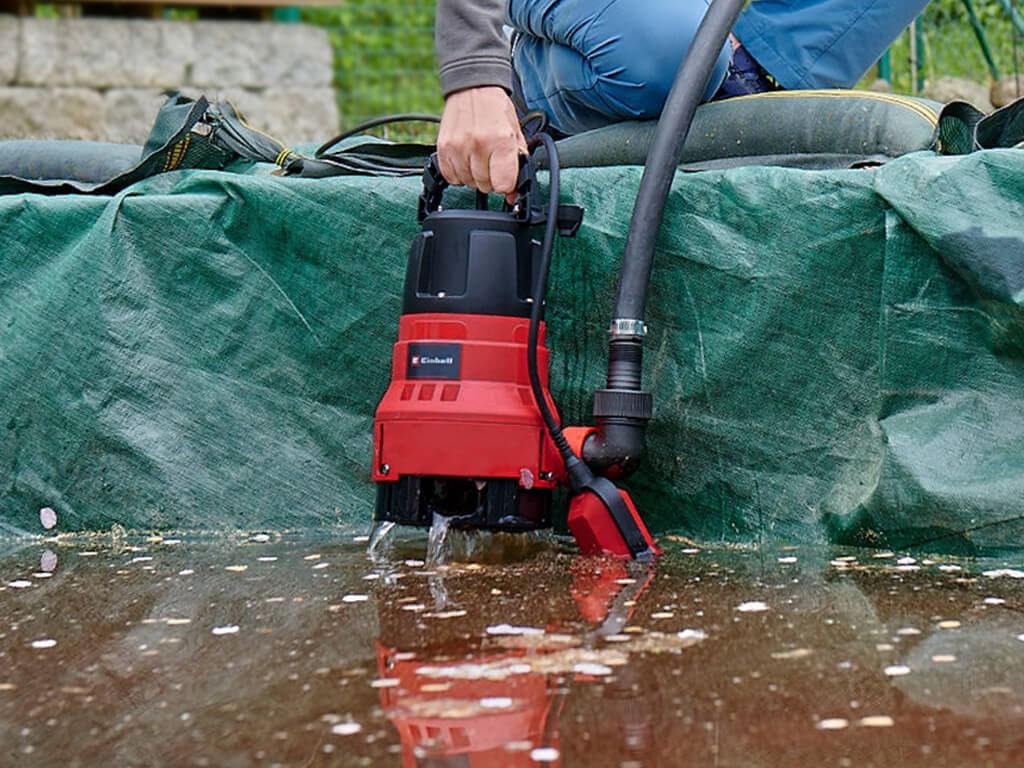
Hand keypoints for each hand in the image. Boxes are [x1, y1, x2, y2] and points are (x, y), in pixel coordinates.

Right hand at [437, 86, 527, 202]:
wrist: (473, 87)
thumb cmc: (496, 110)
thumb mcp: (516, 134)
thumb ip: (518, 165)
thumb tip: (514, 195)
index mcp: (501, 141)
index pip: (503, 184)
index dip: (506, 185)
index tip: (506, 177)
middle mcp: (478, 144)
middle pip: (485, 185)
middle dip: (491, 178)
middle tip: (492, 161)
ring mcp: (458, 147)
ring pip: (468, 182)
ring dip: (474, 175)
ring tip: (478, 157)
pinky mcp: (443, 148)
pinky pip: (450, 177)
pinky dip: (458, 173)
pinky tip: (465, 158)